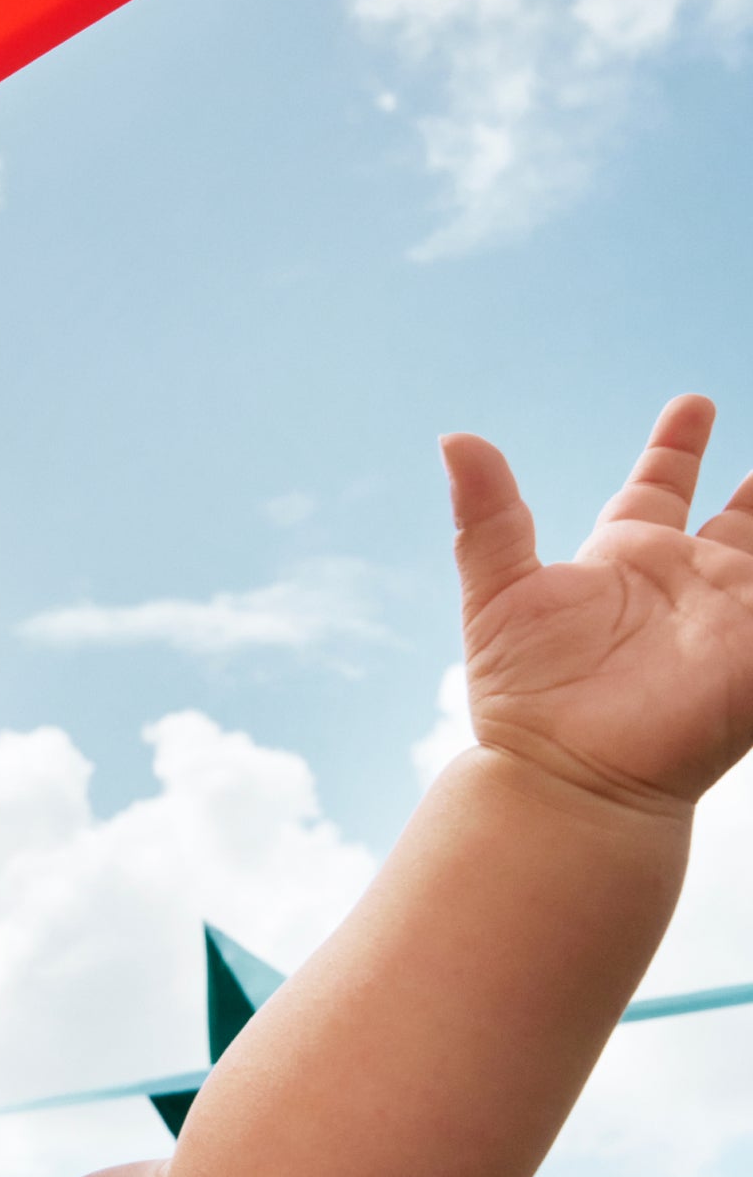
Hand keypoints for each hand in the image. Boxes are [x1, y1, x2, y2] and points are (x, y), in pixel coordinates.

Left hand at [445, 395, 752, 813]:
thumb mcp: (499, 591)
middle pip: (739, 517)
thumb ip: (486, 514)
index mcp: (625, 559)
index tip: (694, 404)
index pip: (660, 486)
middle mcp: (684, 582)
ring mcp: (731, 615)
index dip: (678, 446)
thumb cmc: (524, 695)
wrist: (567, 773)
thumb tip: (453, 437)